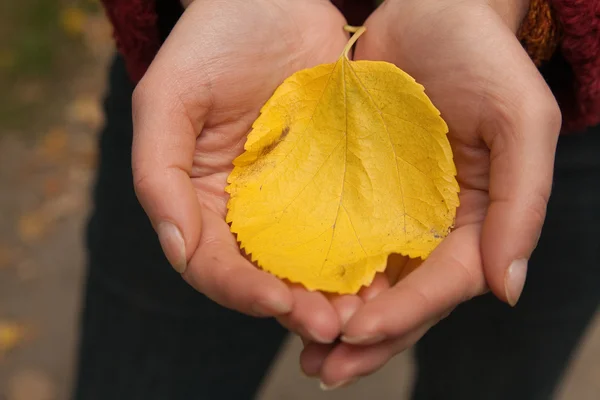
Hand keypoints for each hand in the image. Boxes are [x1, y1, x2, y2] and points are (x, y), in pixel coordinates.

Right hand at [132, 0, 355, 341]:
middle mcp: (246, 210)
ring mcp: (292, 198)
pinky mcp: (332, 181)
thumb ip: (155, 173)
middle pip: (264, 275)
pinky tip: (384, 274)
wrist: (272, 0)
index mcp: (201, 200)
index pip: (212, 264)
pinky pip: (346, 226)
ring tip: (362, 315)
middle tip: (330, 326)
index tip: (276, 302)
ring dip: (333, 294)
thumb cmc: (212, 42)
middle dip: (294, 306)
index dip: (239, 290)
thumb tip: (175, 247)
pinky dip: (361, 256)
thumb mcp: (168, 99)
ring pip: (309, 262)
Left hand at [301, 0, 561, 386]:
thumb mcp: (520, 121)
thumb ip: (522, 204)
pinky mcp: (357, 192)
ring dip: (335, 319)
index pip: (443, 285)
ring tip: (302, 352)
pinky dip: (317, 273)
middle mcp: (432, 227)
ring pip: (366, 282)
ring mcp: (392, 213)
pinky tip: (288, 292)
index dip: (405, 315)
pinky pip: (337, 241)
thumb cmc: (483, 59)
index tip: (358, 331)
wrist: (431, 12)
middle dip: (365, 340)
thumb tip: (506, 290)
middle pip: (402, 299)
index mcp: (475, 221)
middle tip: (324, 370)